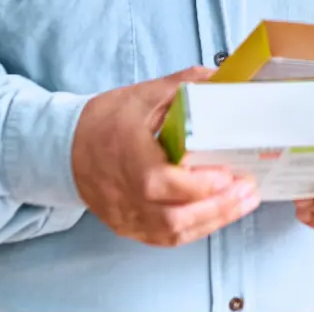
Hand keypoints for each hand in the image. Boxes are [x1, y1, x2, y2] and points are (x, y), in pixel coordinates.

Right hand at [71, 66, 261, 246]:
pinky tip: (218, 215)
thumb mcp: (144, 94)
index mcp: (128, 157)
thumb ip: (185, 84)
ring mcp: (125, 216)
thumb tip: (222, 76)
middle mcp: (125, 194)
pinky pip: (164, 238)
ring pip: (172, 232)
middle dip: (218, 207)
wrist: (64, 147)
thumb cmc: (105, 120)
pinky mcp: (128, 226)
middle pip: (173, 217)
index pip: (162, 182)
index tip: (228, 173)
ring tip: (243, 202)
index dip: (198, 184)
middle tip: (249, 190)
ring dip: (213, 220)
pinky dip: (195, 229)